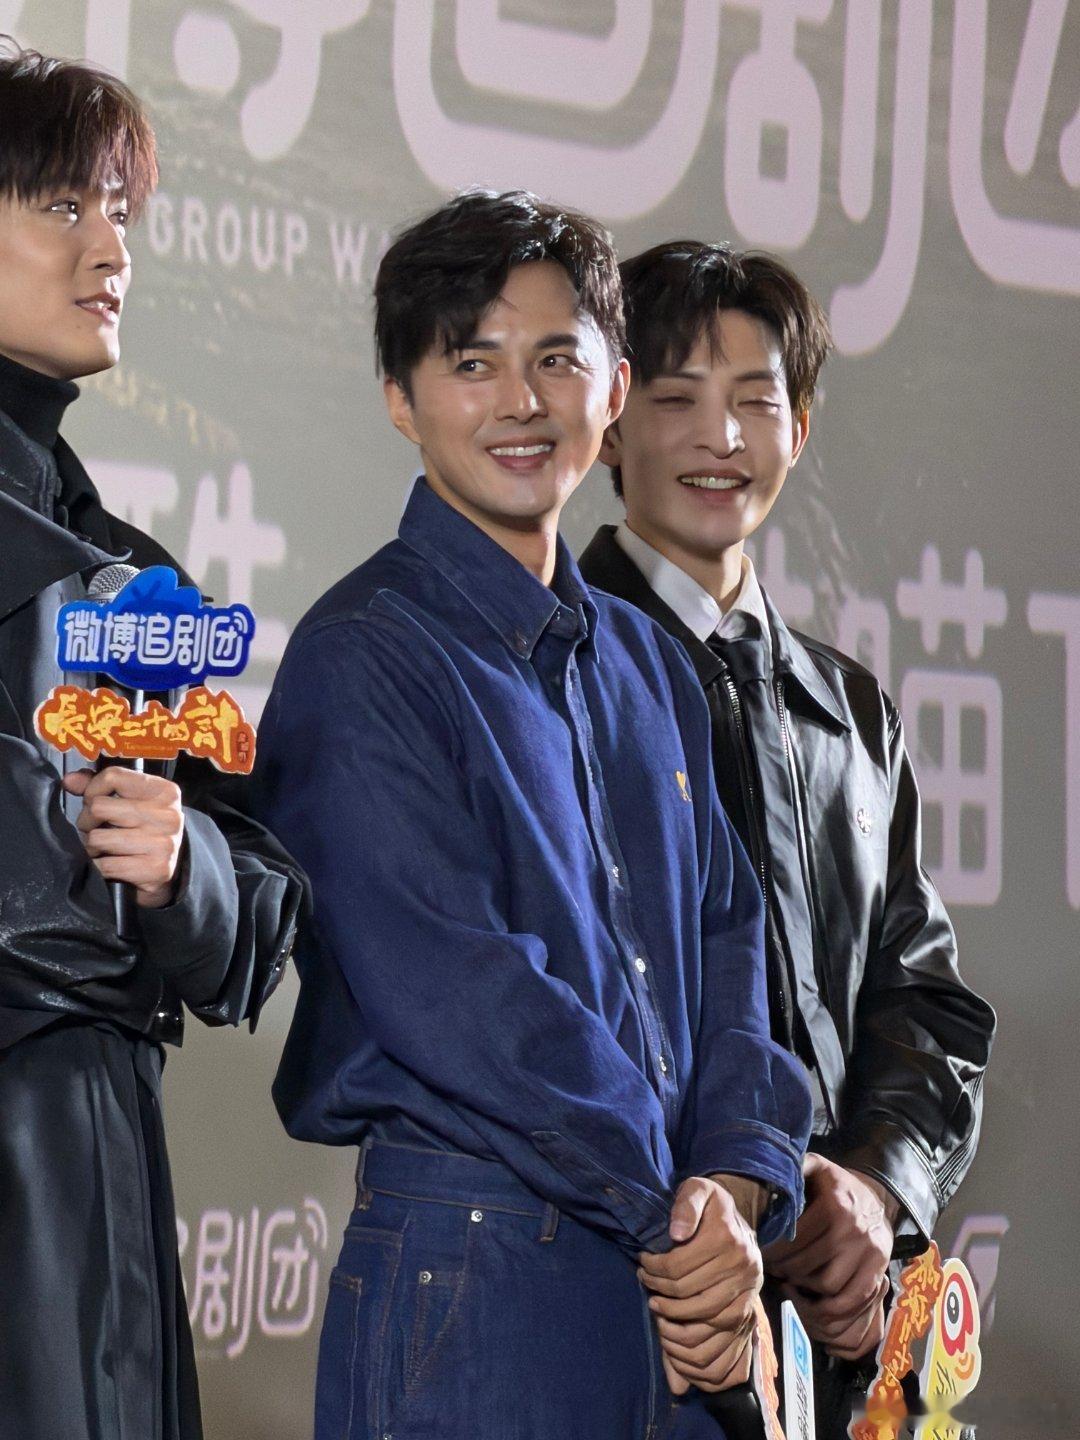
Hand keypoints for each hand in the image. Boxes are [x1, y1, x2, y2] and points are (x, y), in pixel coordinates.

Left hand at [65, 767, 184, 908]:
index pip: (113, 777)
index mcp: (164, 791)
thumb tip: (70, 781)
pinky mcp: (155, 869)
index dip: (92, 790)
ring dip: (91, 847)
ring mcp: (163, 843)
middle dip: (87, 821)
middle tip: (97, 829)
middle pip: (98, 807)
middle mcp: (168, 815)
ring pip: (97, 838)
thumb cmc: (144, 831)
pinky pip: (105, 865)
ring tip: (103, 848)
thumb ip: (99, 787)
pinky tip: (108, 864)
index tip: (93, 802)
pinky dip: (98, 867)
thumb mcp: (129, 802)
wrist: (172, 870)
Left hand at [639, 1175, 764, 1393]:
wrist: (738, 1218)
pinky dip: (696, 1327)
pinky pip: (721, 1324)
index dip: (652, 1268)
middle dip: (658, 1288)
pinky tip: (678, 1319)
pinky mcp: (750, 1301)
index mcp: (725, 1235)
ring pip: (703, 1312)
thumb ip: (686, 1206)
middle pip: (686, 1290)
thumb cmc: (710, 1204)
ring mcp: (748, 1284)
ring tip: (655, 1303)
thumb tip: (676, 1234)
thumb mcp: (697, 1189)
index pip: (676, 1265)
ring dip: (673, 1312)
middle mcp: (741, 1262)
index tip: (642, 1263)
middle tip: (644, 1281)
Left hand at [765, 1154, 894, 1359]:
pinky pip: (851, 1299)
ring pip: (827, 1285)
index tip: (762, 1251)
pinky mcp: (879, 1270)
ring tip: (789, 1277)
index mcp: (834, 1205)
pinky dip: (829, 1305)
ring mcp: (868, 1253)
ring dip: (803, 1286)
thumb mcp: (816, 1166)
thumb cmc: (836, 1184)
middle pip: (807, 1264)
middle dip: (783, 1268)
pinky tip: (813, 1294)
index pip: (794, 1238)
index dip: (774, 1250)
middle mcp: (853, 1230)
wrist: (877, 1197)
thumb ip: (796, 1167)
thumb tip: (771, 1173)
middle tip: (772, 1266)